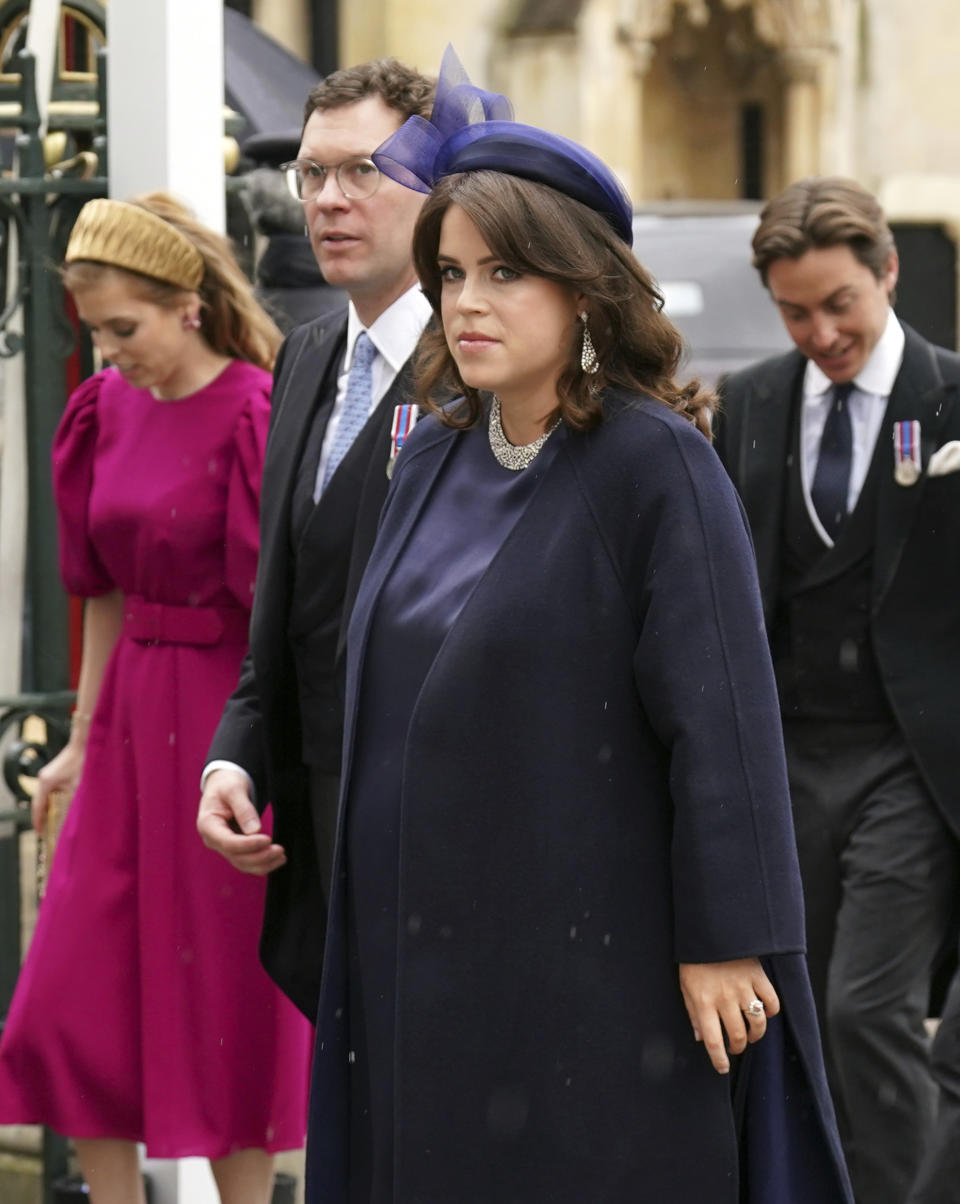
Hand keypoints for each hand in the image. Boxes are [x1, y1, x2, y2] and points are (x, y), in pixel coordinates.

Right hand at [32, 743, 84, 833]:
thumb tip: (74, 816)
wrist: (85, 743)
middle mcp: (43, 778)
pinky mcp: (53, 772)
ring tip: (51, 821)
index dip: (38, 821)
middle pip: (39, 801)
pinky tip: (59, 805)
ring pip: (44, 795)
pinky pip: (49, 789)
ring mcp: (47, 774)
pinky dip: (52, 799)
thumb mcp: (79, 786)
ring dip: (48, 807)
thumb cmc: (82, 763)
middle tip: (45, 830)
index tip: (39, 833)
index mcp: (46, 783)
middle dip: (42, 816)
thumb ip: (74, 801)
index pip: (38, 806)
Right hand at [196, 768, 285, 873]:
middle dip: (259, 857)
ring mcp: (222, 845)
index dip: (249, 844)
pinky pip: (246, 861)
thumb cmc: (227, 784)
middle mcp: (213, 839)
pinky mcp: (233, 847)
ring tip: (282, 857)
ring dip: (262, 864)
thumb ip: (244, 809)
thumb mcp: (234, 790)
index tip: (268, 839)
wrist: (223, 784)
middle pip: (236, 857)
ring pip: (241, 863)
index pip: (228, 843)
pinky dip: (261, 863)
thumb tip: (255, 830)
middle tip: (280, 850)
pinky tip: (276, 859)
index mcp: (208, 825)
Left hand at [678, 958, 779, 1073]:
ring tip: (750, 1034)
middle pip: (738, 1035)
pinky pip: (772, 1001)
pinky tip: (764, 1012)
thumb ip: (693, 1013)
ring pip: (757, 1022)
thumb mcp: (686, 987)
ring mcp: (743, 987)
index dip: (719, 1059)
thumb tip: (700, 1038)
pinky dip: (771, 1011)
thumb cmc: (695, 961)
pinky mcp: (757, 976)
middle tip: (736, 1047)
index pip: (713, 1040)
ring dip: (756, 1034)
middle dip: (738, 1047)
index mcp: (703, 1001)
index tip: (722, 1068)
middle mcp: (724, 998)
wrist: (710, 932)